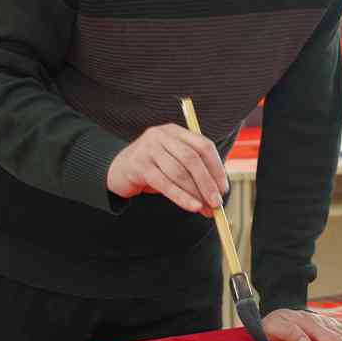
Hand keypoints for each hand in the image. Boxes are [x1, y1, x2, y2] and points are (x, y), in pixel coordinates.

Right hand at [107, 123, 228, 217]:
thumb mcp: (171, 163)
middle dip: (207, 182)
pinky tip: (192, 206)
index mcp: (175, 131)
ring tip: (205, 209)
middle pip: (192, 158)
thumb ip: (191, 173)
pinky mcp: (140, 166)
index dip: (216, 167)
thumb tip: (214, 196)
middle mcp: (162, 135)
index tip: (224, 187)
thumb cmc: (151, 168)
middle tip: (217, 202)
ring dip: (195, 193)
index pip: (203, 145)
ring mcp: (149, 149)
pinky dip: (181, 197)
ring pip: (179, 172)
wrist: (117, 170)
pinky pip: (165, 184)